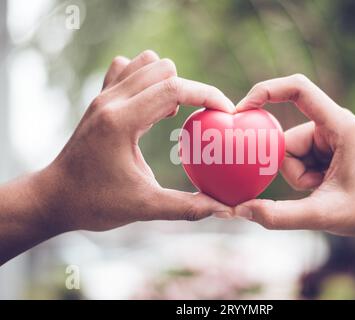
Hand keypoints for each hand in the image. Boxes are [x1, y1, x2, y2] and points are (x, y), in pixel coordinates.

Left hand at [37, 50, 234, 231]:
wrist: (54, 197)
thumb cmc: (95, 203)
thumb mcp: (145, 207)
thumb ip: (187, 207)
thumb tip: (223, 209)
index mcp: (121, 122)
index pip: (174, 89)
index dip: (207, 95)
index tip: (226, 112)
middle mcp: (110, 101)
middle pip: (162, 67)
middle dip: (189, 88)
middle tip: (195, 119)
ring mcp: (102, 96)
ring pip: (144, 61)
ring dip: (166, 80)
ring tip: (170, 113)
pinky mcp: (99, 99)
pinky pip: (126, 69)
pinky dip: (146, 79)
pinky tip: (149, 107)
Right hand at [234, 74, 354, 238]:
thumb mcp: (322, 215)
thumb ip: (279, 216)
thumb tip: (240, 209)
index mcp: (339, 125)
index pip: (298, 89)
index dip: (266, 91)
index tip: (241, 109)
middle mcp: (332, 124)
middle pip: (286, 139)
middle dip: (292, 170)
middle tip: (313, 188)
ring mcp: (327, 137)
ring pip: (289, 153)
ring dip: (298, 177)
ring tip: (322, 189)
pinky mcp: (324, 149)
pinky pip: (296, 160)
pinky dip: (302, 178)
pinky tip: (322, 188)